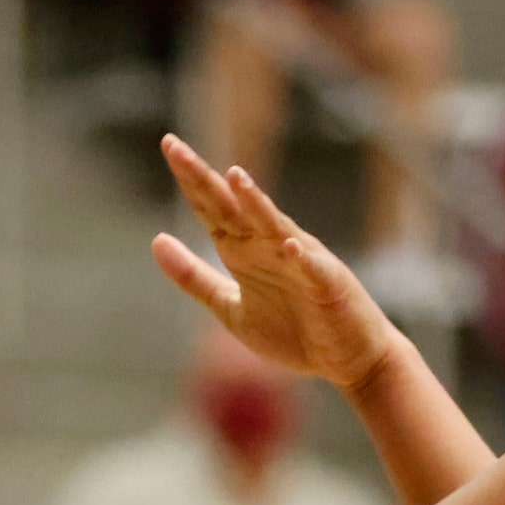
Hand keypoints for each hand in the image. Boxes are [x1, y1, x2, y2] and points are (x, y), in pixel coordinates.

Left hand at [152, 134, 403, 391]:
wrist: (348, 359)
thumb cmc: (294, 332)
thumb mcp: (230, 307)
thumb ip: (194, 276)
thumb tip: (156, 240)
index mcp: (244, 250)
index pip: (212, 209)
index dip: (190, 181)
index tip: (169, 145)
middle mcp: (269, 246)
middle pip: (233, 207)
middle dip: (205, 179)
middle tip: (176, 147)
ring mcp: (301, 262)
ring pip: (274, 227)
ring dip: (256, 204)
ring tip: (235, 177)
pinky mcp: (328, 286)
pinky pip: (313, 269)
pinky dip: (302, 258)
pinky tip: (288, 246)